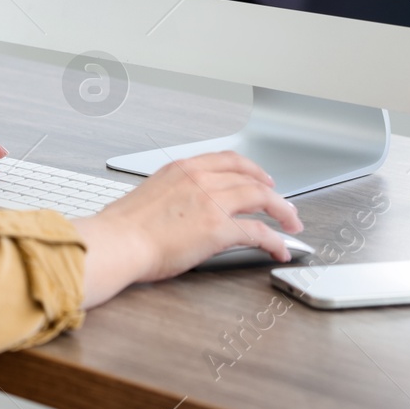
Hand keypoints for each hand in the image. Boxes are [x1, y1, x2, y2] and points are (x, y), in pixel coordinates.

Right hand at [73, 151, 302, 306]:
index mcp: (182, 168)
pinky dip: (275, 240)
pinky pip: (258, 232)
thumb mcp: (152, 194)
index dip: (252, 169)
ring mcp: (211, 202)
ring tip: (292, 225)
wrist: (117, 242)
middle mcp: (200, 179)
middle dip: (273, 192)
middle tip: (284, 206)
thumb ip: (176, 193)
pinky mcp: (218, 228)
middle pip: (250, 178)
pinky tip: (279, 249)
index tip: (262, 179)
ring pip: (262, 199)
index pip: (228, 160)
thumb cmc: (125, 226)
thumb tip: (186, 206)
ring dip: (282, 212)